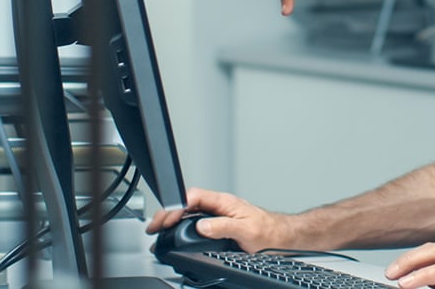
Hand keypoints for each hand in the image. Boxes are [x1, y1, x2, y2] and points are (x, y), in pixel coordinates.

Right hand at [145, 187, 291, 253]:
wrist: (281, 237)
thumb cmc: (268, 231)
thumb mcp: (246, 230)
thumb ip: (223, 226)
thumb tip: (202, 225)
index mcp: (224, 202)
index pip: (194, 196)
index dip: (177, 205)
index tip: (166, 218)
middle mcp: (219, 205)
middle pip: (187, 203)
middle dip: (168, 213)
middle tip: (154, 226)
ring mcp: (218, 214)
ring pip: (190, 212)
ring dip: (173, 219)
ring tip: (159, 229)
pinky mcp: (219, 223)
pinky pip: (196, 221)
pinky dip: (182, 225)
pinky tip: (175, 231)